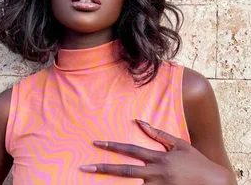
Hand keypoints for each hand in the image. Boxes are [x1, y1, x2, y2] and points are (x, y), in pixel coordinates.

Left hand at [80, 120, 233, 184]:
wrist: (214, 184)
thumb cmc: (195, 162)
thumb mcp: (179, 144)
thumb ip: (158, 133)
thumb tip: (139, 120)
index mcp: (158, 158)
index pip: (130, 150)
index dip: (112, 146)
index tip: (96, 143)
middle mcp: (155, 174)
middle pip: (124, 171)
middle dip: (103, 169)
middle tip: (84, 168)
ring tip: (92, 182)